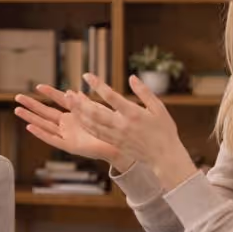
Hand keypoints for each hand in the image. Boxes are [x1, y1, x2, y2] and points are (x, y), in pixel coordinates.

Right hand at [14, 84, 119, 164]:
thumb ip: (83, 102)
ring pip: (44, 125)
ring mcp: (66, 135)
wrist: (118, 146)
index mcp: (75, 115)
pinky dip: (41, 133)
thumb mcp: (96, 112)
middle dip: (32, 105)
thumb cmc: (109, 129)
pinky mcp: (68, 146)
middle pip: (45, 112)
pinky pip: (52, 139)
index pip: (59, 100)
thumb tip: (72, 91)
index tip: (38, 86)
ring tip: (17, 110)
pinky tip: (30, 127)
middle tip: (17, 97)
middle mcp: (68, 125)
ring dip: (31, 117)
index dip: (49, 93)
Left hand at [68, 73, 197, 189]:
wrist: (164, 156)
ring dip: (78, 113)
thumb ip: (144, 92)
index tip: (87, 75)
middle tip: (68, 93)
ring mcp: (117, 136)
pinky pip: (95, 133)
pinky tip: (78, 117)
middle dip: (80, 103)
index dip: (98, 85)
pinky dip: (85, 124)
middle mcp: (122, 125)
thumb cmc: (164, 130)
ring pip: (92, 124)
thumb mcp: (158, 108)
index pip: (111, 97)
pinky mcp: (114, 143)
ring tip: (68, 103)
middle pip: (95, 113)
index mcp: (133, 114)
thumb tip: (131, 77)